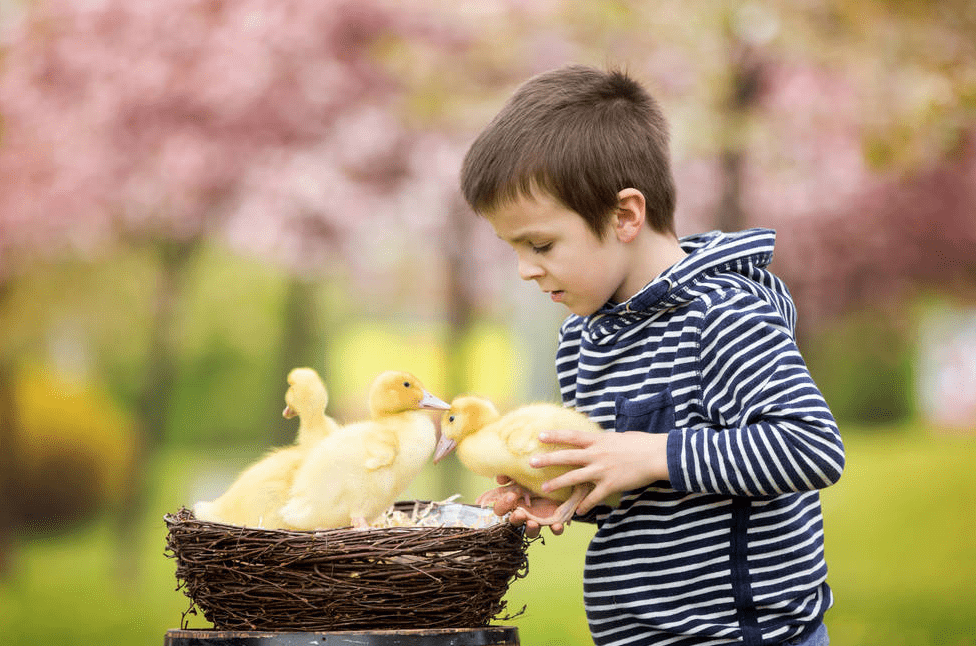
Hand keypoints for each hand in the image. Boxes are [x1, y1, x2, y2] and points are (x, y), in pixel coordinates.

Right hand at [484, 476, 564, 537]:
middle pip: (514, 521)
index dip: (503, 505)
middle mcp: (524, 512)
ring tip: (533, 523)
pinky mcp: (554, 519)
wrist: (556, 475)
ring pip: (531, 531)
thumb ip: (509, 474)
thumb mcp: (521, 470)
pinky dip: (555, 529)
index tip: (510, 497)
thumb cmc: (534, 473)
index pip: (500, 508)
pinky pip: (554, 529)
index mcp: (513, 501)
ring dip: (531, 529)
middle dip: (516, 519)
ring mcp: (538, 518)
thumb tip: (501, 479)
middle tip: (520, 514)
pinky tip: (557, 525)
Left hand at [531, 429, 669, 515]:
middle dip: (548, 460)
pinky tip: (578, 513)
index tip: (539, 435)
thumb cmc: (641, 443)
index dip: (555, 436)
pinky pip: (594, 497)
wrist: (656, 455)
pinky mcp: (610, 485)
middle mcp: (597, 454)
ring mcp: (602, 470)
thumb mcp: (618, 437)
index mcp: (598, 440)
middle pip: (567, 457)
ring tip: (545, 488)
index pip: (572, 436)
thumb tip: (597, 441)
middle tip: (531, 462)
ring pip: (574, 478)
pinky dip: (585, 506)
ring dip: (558, 483)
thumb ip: (604, 441)